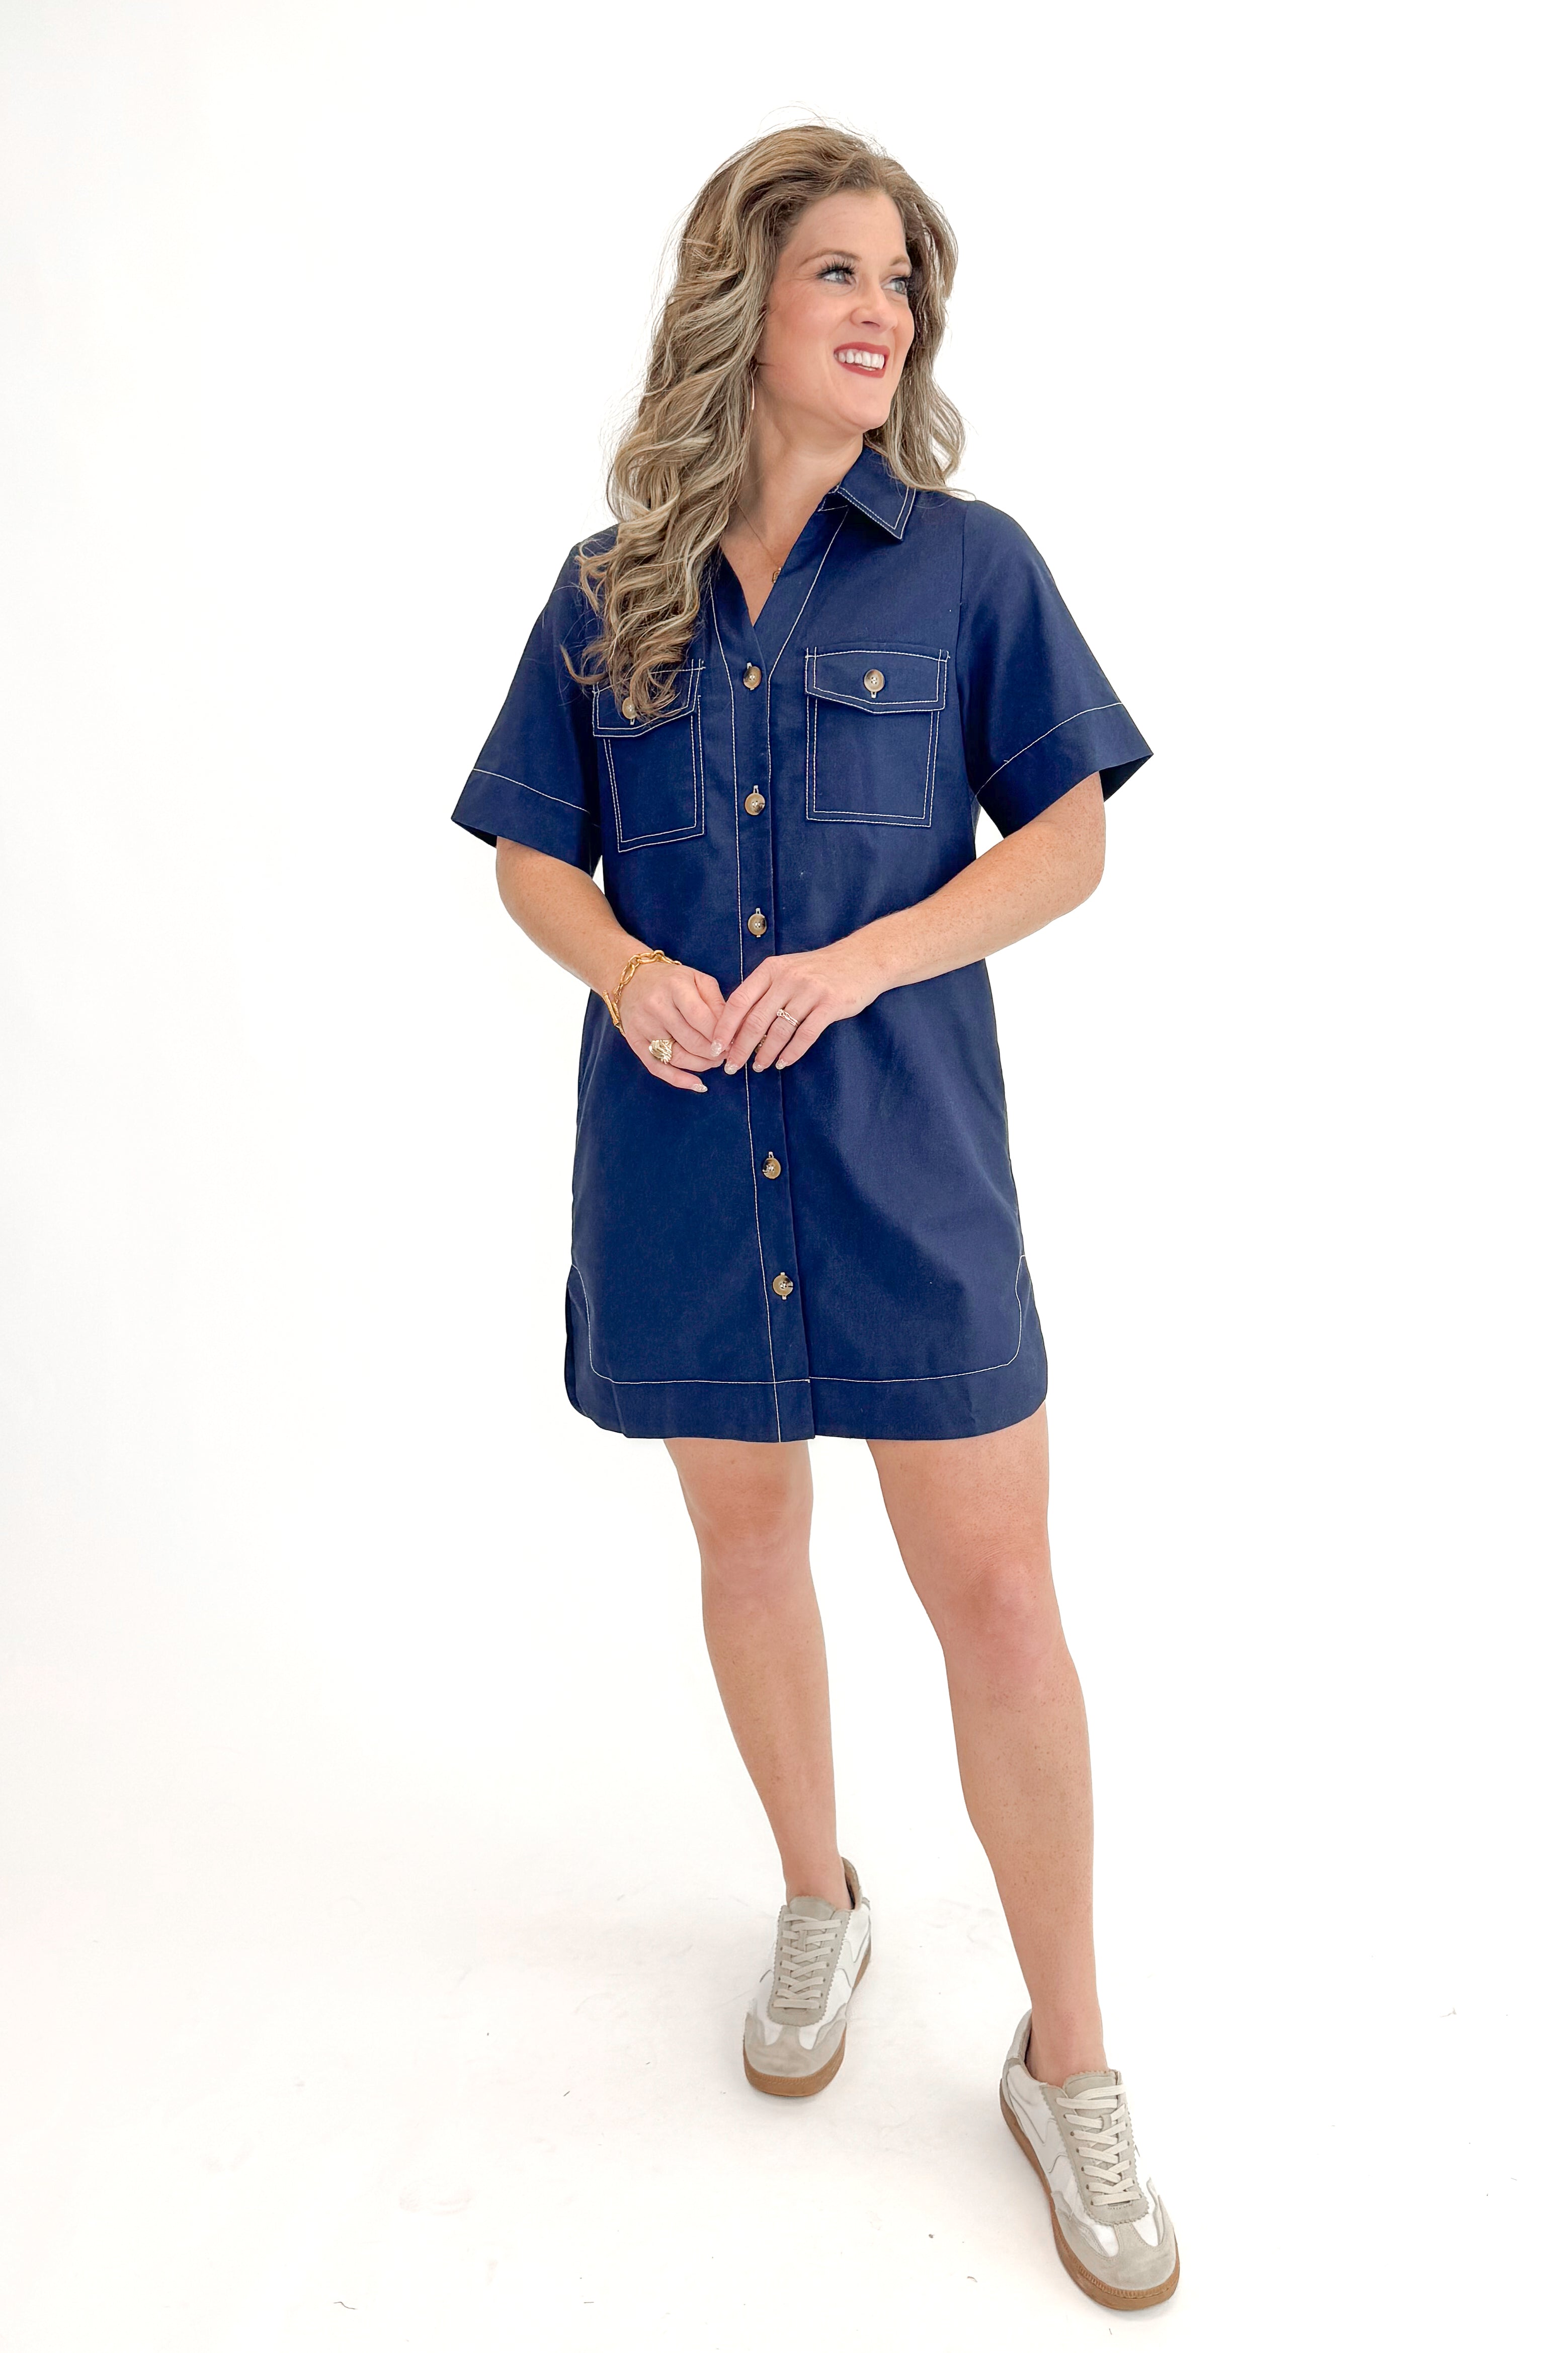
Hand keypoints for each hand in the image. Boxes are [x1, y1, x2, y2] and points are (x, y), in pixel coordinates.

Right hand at [616, 956, 726, 1093]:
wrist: (632, 980)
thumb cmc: (671, 980)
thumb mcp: (697, 980)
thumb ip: (716, 1002)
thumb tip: (733, 1030)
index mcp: (675, 987)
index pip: (702, 1019)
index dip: (720, 1036)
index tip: (733, 1042)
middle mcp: (656, 1007)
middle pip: (691, 1041)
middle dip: (714, 1053)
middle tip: (726, 1054)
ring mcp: (644, 1026)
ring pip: (677, 1056)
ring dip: (701, 1065)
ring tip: (714, 1062)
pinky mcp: (635, 1041)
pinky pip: (657, 1067)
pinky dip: (678, 1079)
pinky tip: (697, 1084)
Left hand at [712, 940, 881, 1074]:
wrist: (862, 959)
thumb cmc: (818, 969)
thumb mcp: (786, 970)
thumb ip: (763, 991)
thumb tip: (736, 1024)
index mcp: (771, 969)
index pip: (739, 1000)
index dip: (725, 1026)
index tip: (715, 1046)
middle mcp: (787, 978)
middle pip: (755, 1019)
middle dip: (740, 1047)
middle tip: (731, 1066)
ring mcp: (810, 991)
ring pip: (779, 1030)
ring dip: (765, 1053)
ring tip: (758, 1067)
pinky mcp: (830, 1004)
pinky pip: (805, 1034)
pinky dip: (792, 1052)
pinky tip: (782, 1062)